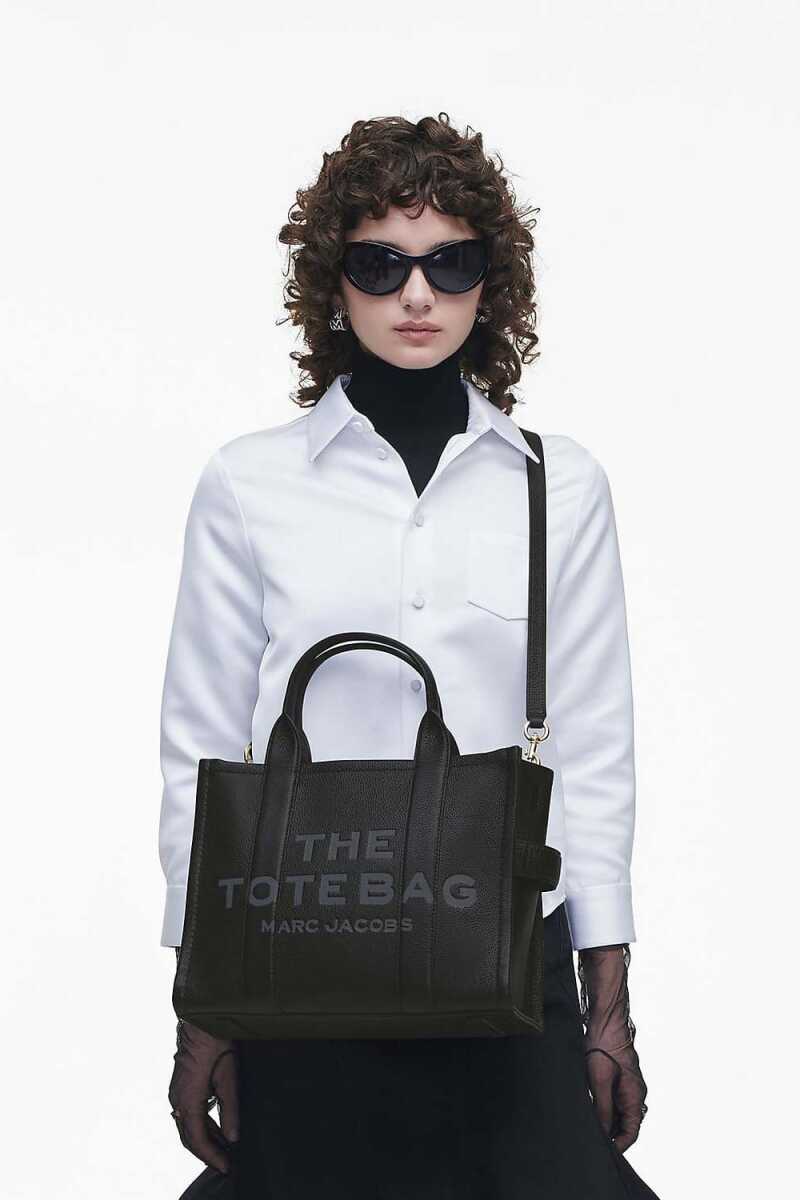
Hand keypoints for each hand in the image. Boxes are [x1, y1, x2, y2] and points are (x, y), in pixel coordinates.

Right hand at [168, 1012, 239, 1174]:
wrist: (202, 1018)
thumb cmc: (216, 1042)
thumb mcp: (230, 1076)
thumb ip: (231, 1109)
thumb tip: (233, 1137)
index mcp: (187, 1099)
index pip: (197, 1139)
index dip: (212, 1157)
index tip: (227, 1167)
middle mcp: (177, 1099)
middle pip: (190, 1136)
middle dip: (208, 1153)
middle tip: (227, 1164)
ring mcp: (177, 1092)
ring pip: (188, 1126)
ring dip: (205, 1140)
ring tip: (225, 1150)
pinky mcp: (182, 1085)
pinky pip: (189, 1113)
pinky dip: (203, 1125)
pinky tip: (217, 1129)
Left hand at [576, 943, 648, 1152]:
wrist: (605, 1017)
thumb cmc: (603, 1045)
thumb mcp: (599, 1080)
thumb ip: (602, 1108)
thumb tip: (602, 1133)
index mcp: (635, 1095)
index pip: (631, 1131)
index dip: (618, 1145)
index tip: (603, 1152)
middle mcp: (634, 1092)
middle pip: (625, 1123)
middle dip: (610, 1134)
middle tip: (590, 1141)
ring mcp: (626, 1084)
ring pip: (617, 1111)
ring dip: (604, 1120)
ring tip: (586, 1126)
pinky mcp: (616, 1076)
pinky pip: (611, 1099)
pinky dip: (601, 1107)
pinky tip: (586, 1108)